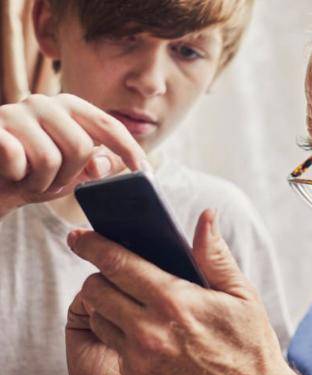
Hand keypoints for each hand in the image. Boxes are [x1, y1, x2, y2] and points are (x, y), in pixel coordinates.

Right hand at [0, 93, 146, 216]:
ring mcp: (14, 112)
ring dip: (42, 182)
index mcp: (69, 108)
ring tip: (30, 178)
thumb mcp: (75, 172)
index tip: (146, 172)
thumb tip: (101, 164)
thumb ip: (99, 165)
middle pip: (81, 147)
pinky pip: (19, 159)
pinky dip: (18, 176)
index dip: (130, 149)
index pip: (109, 125)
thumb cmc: (34, 174)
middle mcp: (43, 102)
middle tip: (52, 181)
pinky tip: (11, 172)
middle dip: (69, 176)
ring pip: (50, 159)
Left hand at [67, 209, 311, 374]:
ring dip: (106, 307)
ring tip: (130, 304)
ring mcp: (140, 360)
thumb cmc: (252, 348)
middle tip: (113, 274)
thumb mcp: (243, 297)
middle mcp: (150, 330)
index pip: (118, 264)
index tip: (80, 237)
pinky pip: (112, 348)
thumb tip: (205, 218)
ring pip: (98, 319)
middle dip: (98, 276)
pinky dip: (121, 336)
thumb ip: (216, 257)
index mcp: (176, 301)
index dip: (93, 246)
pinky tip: (145, 336)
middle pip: (96, 290)